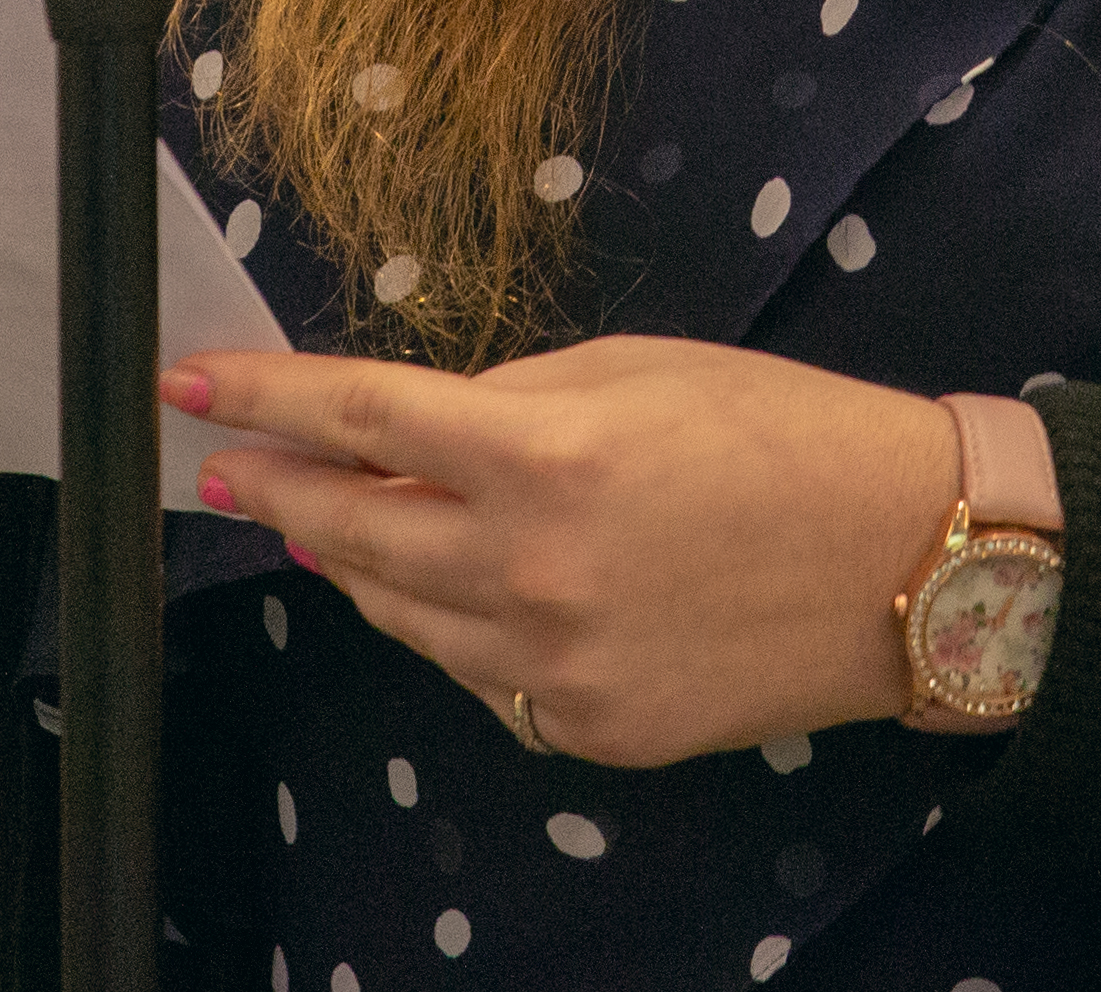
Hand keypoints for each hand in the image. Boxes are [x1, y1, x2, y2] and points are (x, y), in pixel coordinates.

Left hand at [168, 336, 971, 765]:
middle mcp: (532, 571)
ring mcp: (555, 665)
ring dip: (356, 564)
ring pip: (403, 616)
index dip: (264, 399)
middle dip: (277, 491)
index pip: (360, 421)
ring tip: (324, 523)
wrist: (906, 562)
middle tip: (230, 465)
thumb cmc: (783, 433)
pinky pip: (480, 676)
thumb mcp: (638, 369)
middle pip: (354, 531)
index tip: (194, 387)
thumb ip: (510, 399)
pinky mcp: (587, 730)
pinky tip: (455, 589)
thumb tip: (412, 431)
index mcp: (546, 456)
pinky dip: (453, 629)